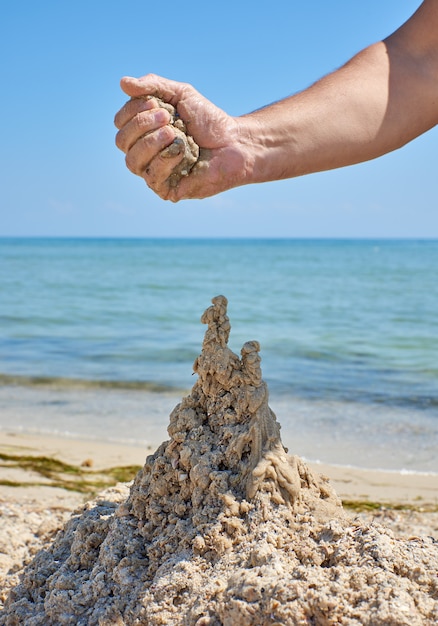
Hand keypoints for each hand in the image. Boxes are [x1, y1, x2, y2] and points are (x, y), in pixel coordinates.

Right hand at [114, 74, 249, 200]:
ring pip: (132, 162)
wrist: (236, 143)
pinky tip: (183, 152)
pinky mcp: (167, 190)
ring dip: (151, 143)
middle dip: (142, 125)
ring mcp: (155, 173)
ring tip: (175, 133)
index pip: (120, 123)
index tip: (157, 103)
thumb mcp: (181, 94)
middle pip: (121, 142)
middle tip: (167, 118)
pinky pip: (152, 178)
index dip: (133, 111)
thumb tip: (122, 82)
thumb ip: (153, 85)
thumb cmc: (209, 121)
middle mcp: (145, 153)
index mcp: (144, 131)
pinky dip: (166, 161)